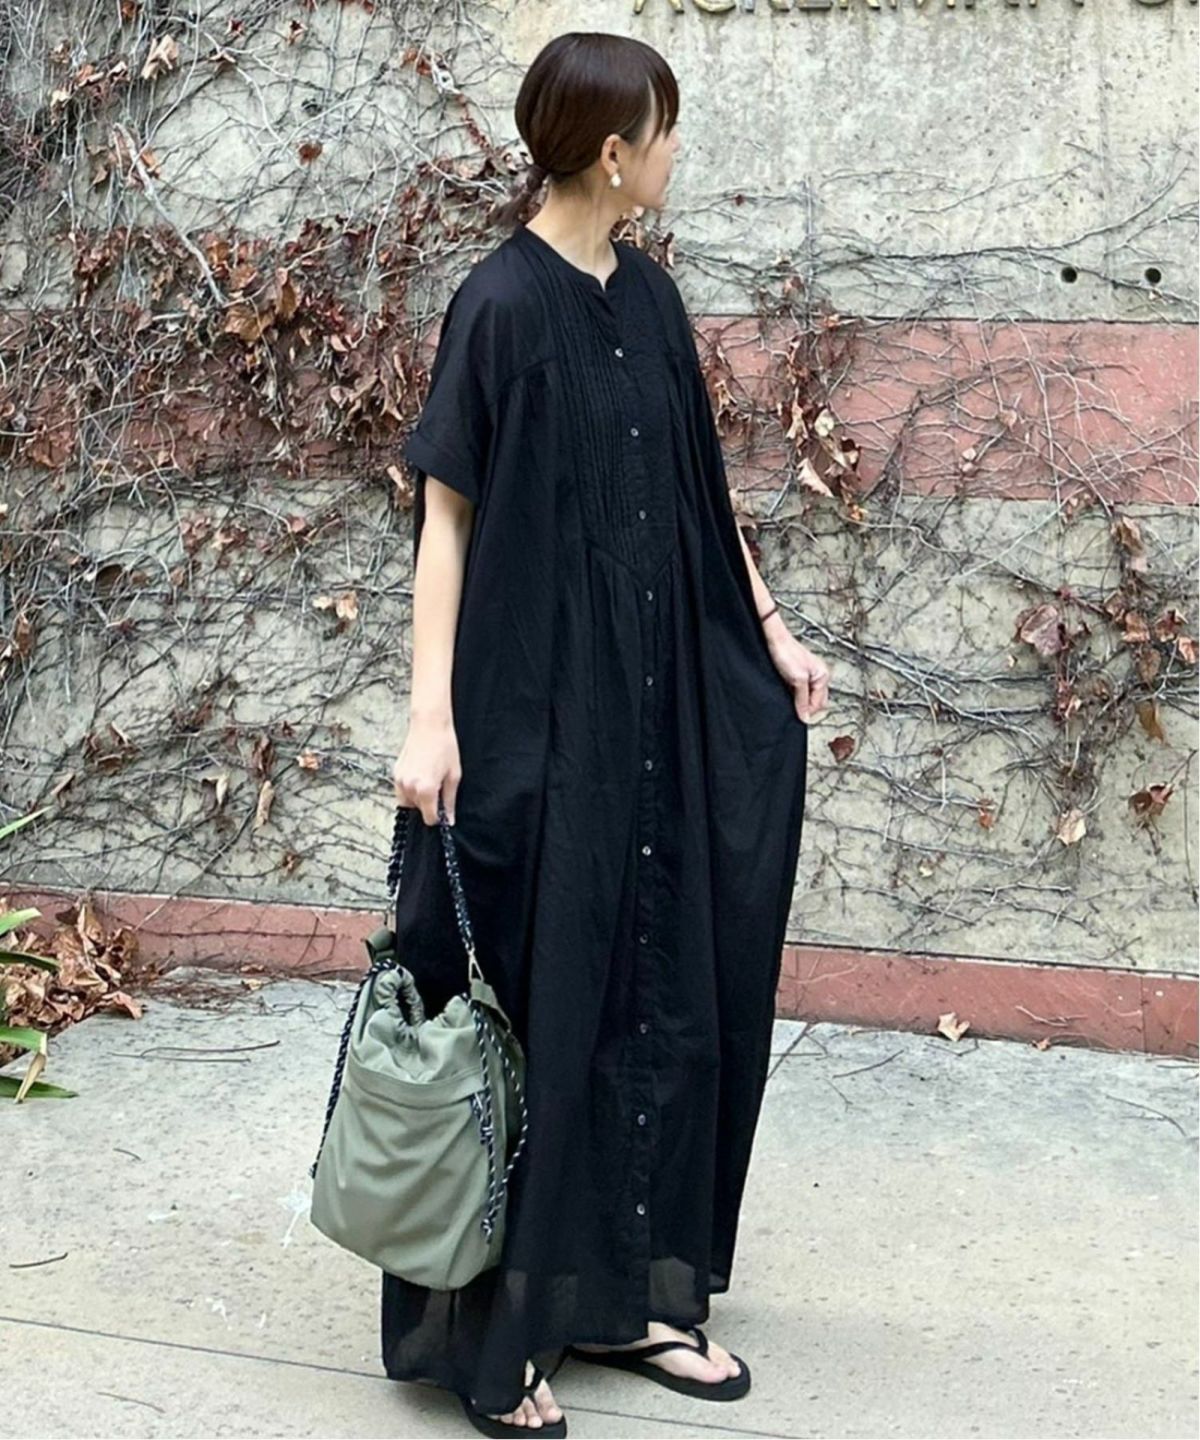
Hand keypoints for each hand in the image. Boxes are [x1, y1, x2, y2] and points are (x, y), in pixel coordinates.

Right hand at [392, 710, 461, 824]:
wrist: (430, 725)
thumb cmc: (444, 746)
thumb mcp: (454, 776)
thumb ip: (449, 800)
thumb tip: (449, 818)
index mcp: (425, 790)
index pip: (429, 818)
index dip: (438, 817)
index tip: (443, 811)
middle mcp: (409, 787)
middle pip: (418, 811)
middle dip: (429, 805)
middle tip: (439, 789)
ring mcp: (400, 780)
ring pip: (408, 802)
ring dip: (418, 799)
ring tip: (430, 781)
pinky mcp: (396, 773)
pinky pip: (402, 791)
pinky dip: (411, 789)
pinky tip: (421, 776)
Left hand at [762, 615, 829, 722]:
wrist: (774, 640)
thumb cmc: (786, 653)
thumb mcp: (797, 680)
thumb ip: (802, 699)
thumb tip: (805, 717)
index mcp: (823, 675)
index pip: (819, 703)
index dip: (808, 711)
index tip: (798, 716)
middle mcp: (818, 675)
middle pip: (815, 700)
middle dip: (805, 707)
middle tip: (794, 710)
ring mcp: (808, 674)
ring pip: (806, 696)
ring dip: (798, 701)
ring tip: (788, 698)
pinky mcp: (797, 674)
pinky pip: (798, 691)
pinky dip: (793, 695)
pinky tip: (786, 693)